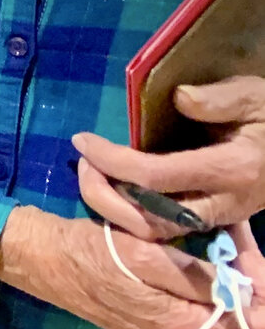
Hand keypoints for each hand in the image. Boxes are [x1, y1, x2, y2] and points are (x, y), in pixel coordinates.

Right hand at [0, 207, 264, 328]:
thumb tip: (248, 284)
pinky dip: (211, 283)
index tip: (245, 252)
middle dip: (247, 276)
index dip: (263, 288)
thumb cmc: (90, 255)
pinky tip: (199, 254)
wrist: (43, 260)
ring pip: (230, 313)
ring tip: (218, 238)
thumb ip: (202, 276)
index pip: (259, 327)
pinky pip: (208, 311)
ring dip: (231, 276)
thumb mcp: (145, 256)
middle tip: (232, 235)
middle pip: (248, 320)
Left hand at [75, 76, 264, 237]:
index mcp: (231, 169)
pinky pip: (166, 228)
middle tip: (82, 164)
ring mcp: (219, 217)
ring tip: (93, 173)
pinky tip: (116, 186)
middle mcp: (222, 203)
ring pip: (156, 232)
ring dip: (115, 210)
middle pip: (150, 220)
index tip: (83, 140)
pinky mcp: (214, 220)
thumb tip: (180, 98)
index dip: (112, 161)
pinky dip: (134, 214)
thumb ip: (218, 99)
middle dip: (105, 198)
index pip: (156, 177)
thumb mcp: (254, 96)